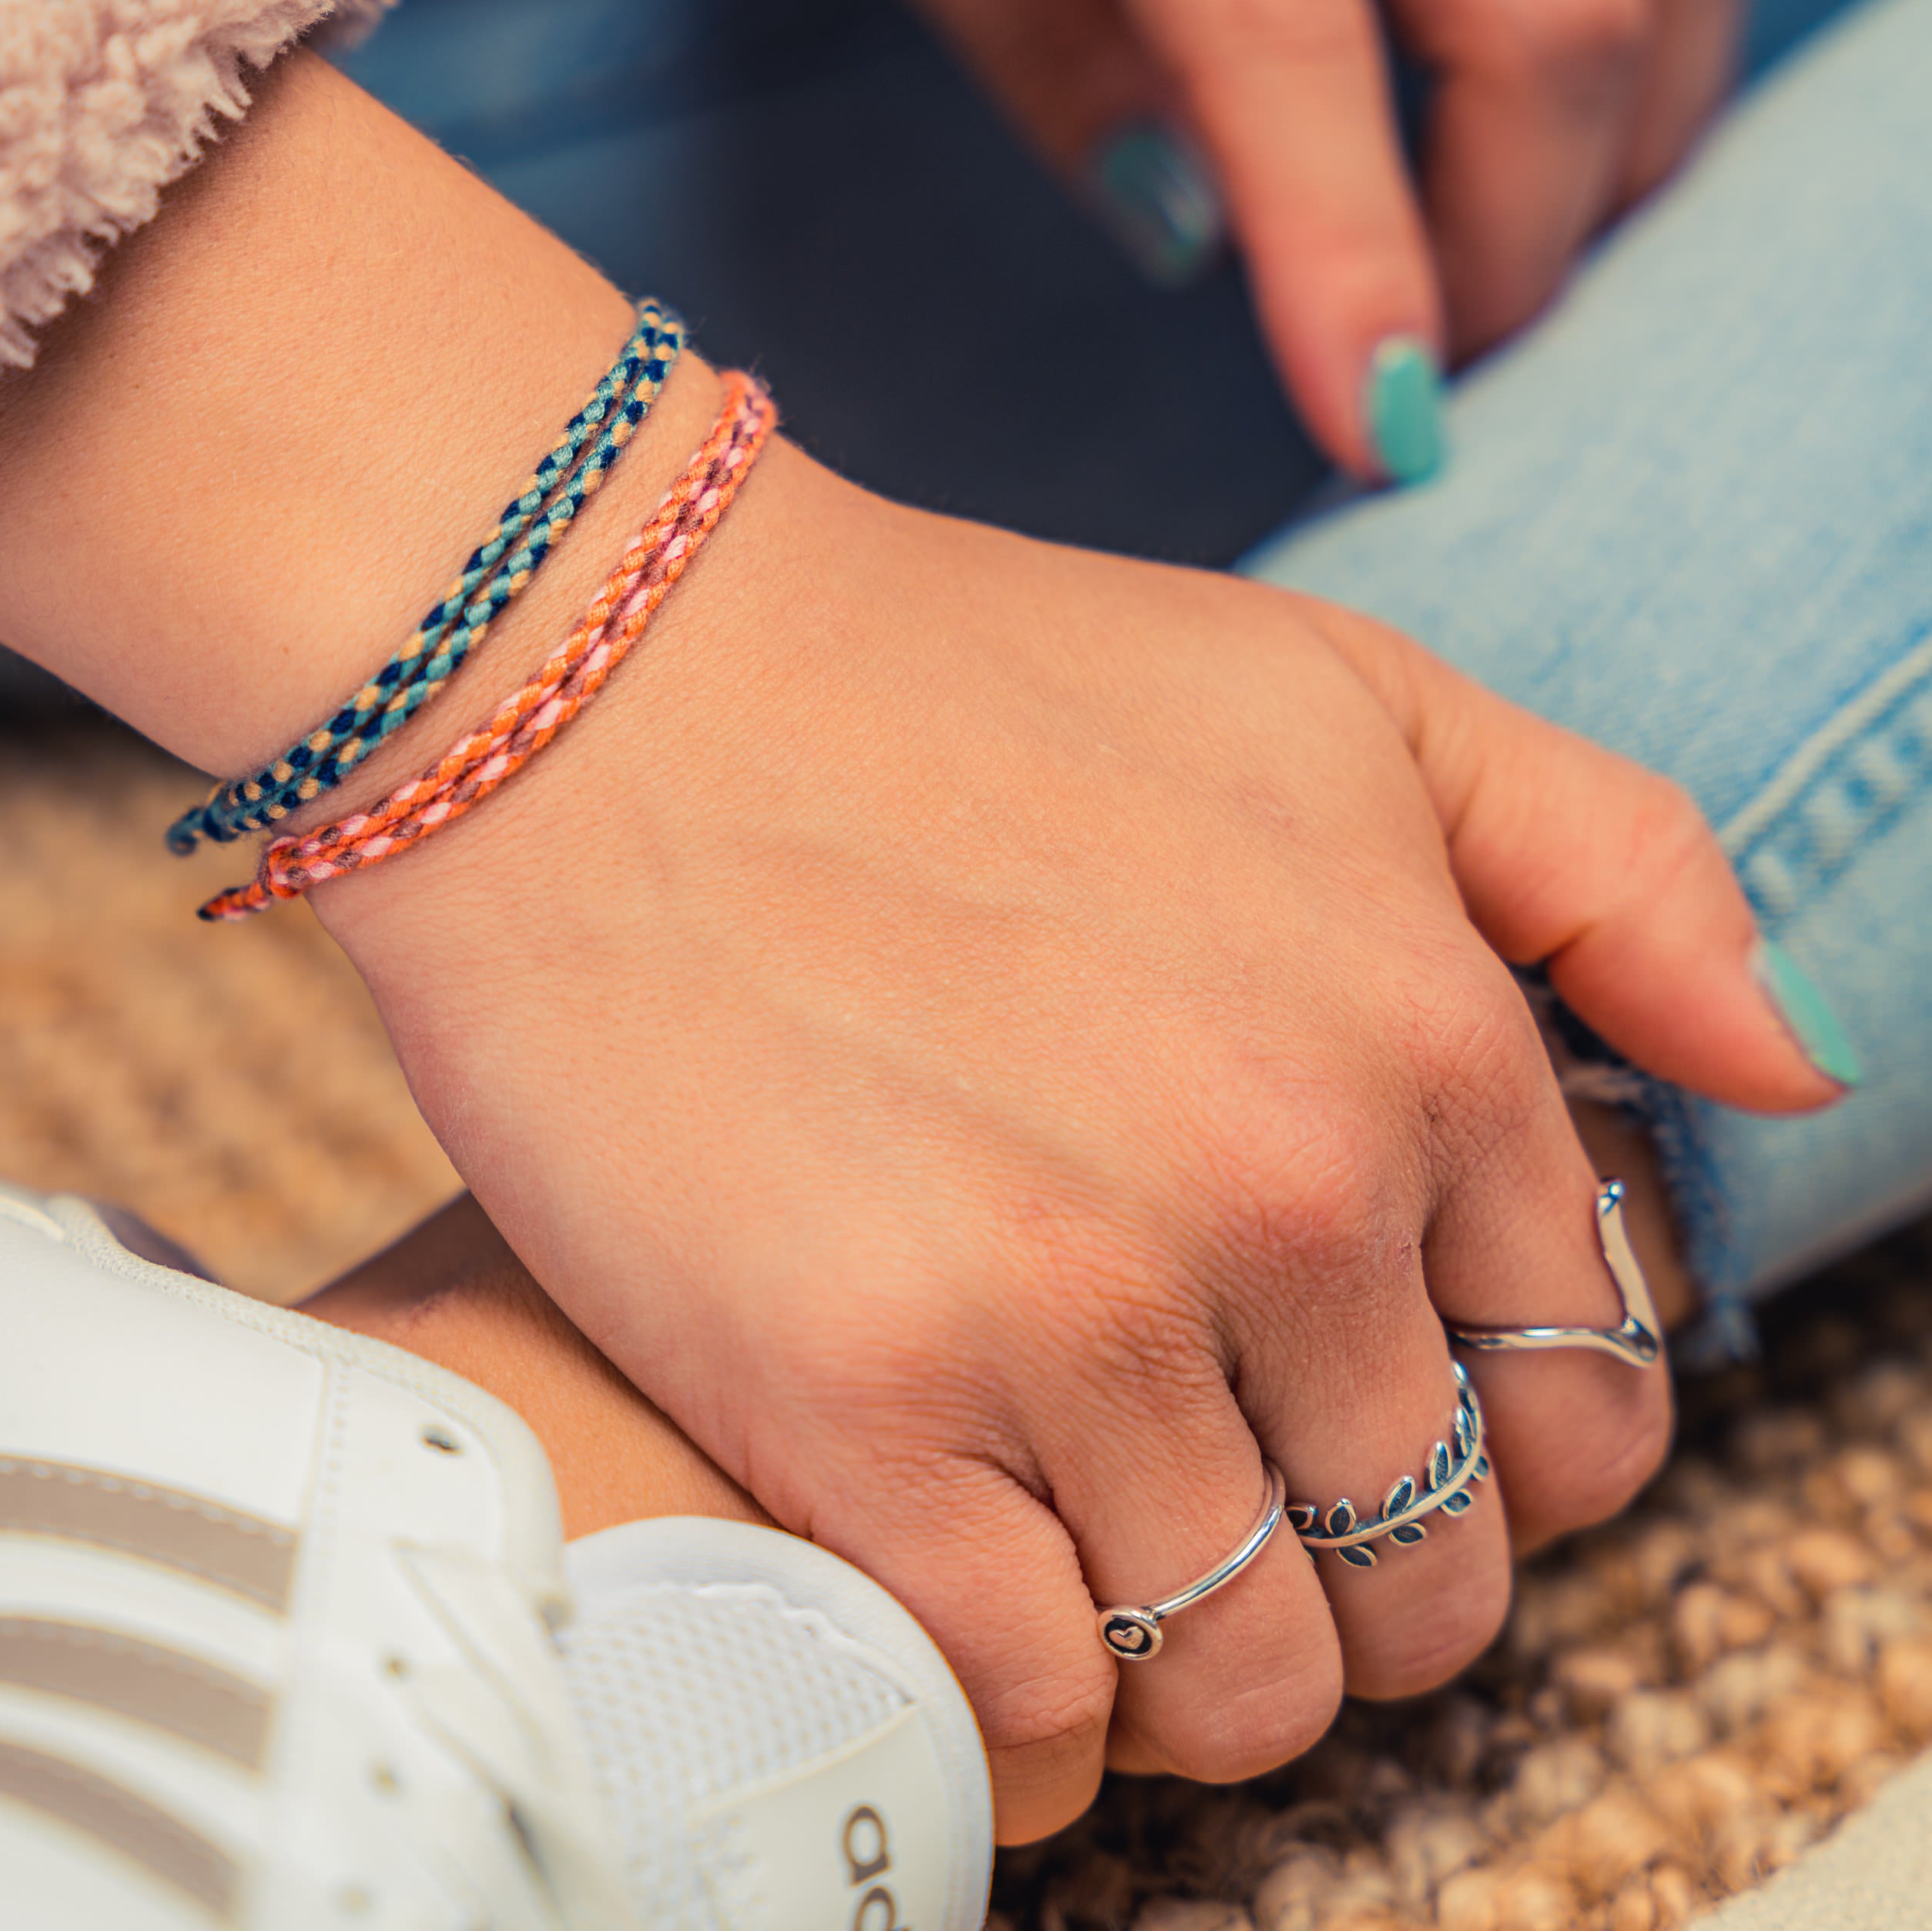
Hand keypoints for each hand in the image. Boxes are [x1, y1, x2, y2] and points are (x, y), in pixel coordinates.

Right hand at [312, 437, 1838, 1839]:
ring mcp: (1070, 1309)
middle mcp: (1283, 1191)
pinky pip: (1039, 1709)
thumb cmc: (957, 679)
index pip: (1581, 1415)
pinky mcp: (856, 1401)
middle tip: (1194, 1483)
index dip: (1484, 1448)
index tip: (1348, 1413)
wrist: (605, 678)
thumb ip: (1611, 860)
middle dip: (1344, 1572)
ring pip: (1243, 1683)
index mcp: (1424, 1040)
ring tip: (1076, 1544)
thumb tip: (1786, 1075)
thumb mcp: (1339, 696)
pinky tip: (971, 1595)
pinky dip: (1033, 1713)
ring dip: (1187, 1663)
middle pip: (1426, 1581)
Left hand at [729, 0, 1762, 475]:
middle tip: (1421, 379)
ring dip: (1619, 152)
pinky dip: (1643, 36)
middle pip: (1544, 8)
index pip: (1286, 38)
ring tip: (1502, 266)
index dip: (1351, 261)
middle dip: (1513, 248)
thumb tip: (1189, 226)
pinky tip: (1554, 128)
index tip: (1381, 440)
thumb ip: (1024, 20)